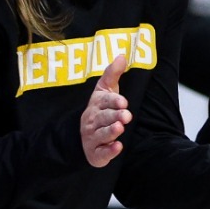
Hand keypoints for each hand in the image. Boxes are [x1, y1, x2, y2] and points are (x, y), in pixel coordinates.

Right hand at [80, 52, 130, 166]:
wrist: (84, 137)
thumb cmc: (99, 111)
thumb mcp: (105, 91)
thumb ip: (112, 74)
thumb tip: (122, 55)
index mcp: (96, 105)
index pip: (105, 101)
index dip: (114, 101)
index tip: (123, 101)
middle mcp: (93, 120)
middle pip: (104, 117)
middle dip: (114, 116)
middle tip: (126, 115)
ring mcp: (93, 137)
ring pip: (102, 134)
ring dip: (111, 131)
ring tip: (120, 128)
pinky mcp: (96, 153)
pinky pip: (102, 152)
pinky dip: (109, 151)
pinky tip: (118, 147)